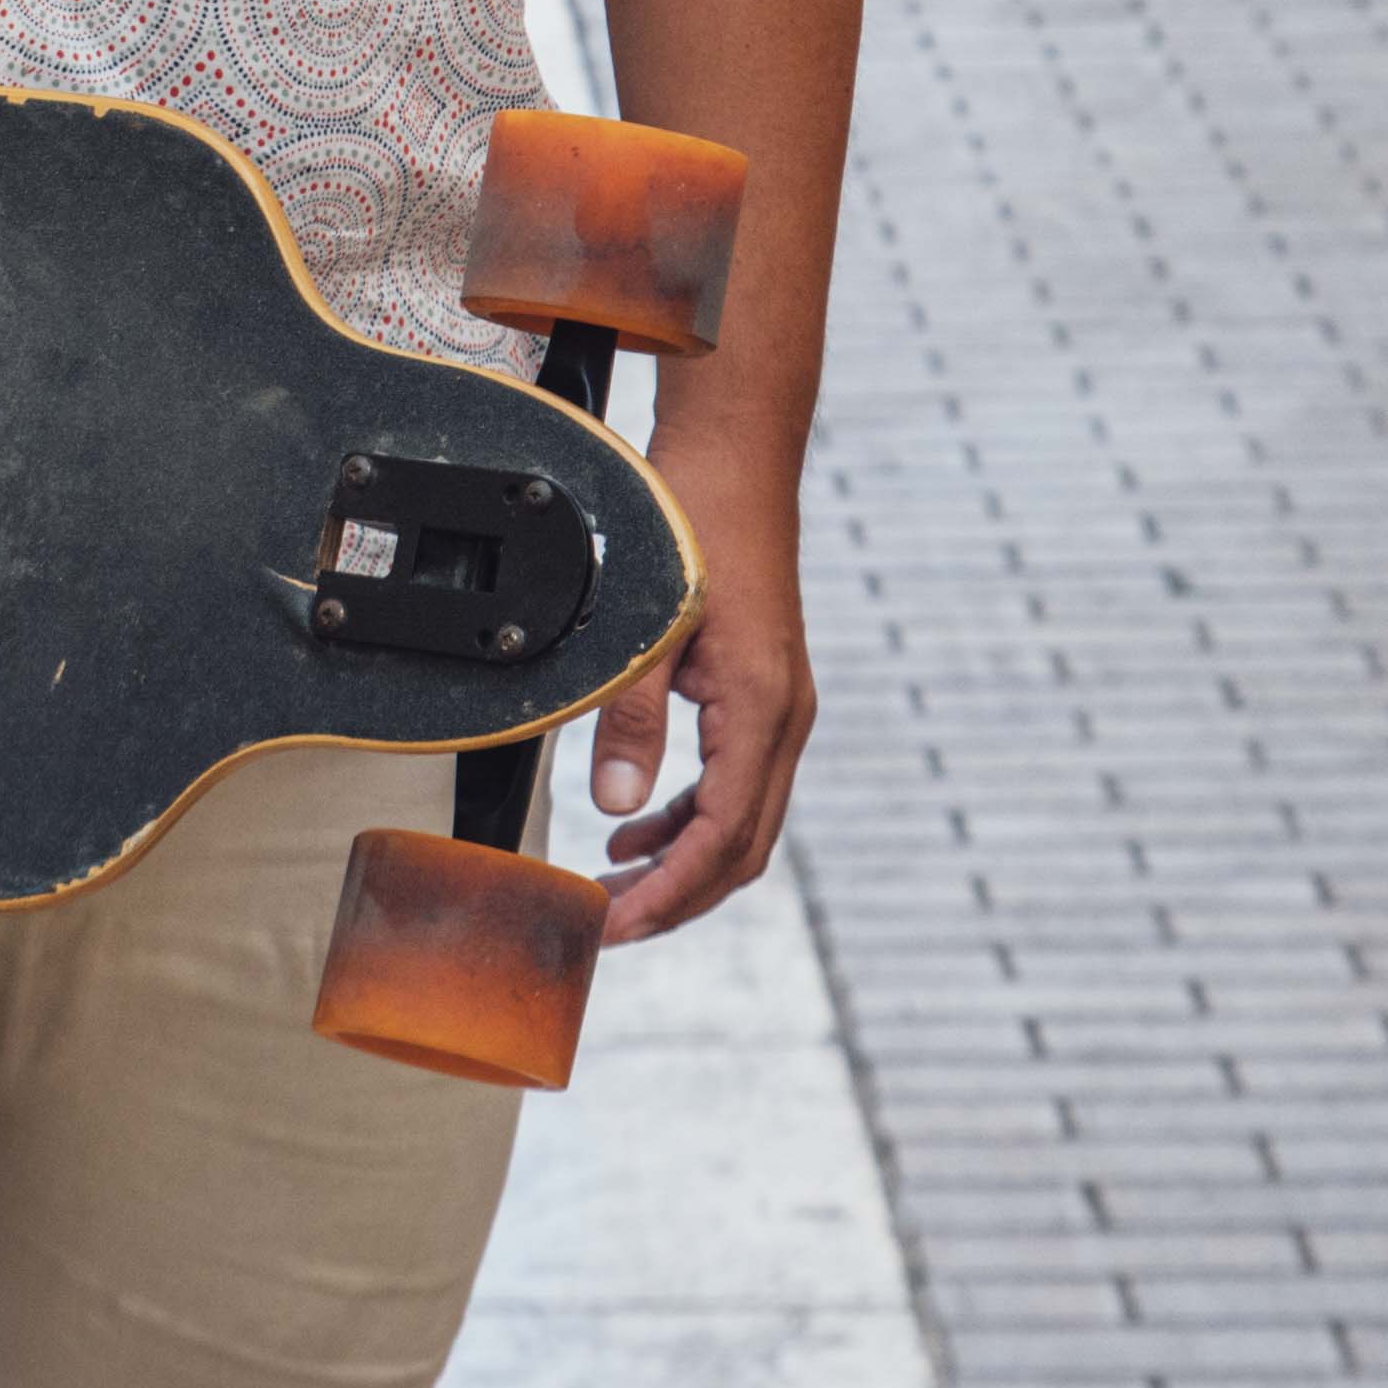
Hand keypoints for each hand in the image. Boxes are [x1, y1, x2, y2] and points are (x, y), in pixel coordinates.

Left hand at [582, 432, 812, 942]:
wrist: (734, 458)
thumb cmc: (694, 526)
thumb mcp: (648, 626)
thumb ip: (631, 720)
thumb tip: (616, 811)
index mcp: (761, 711)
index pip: (721, 842)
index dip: (667, 897)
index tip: (612, 929)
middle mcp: (783, 719)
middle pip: (740, 850)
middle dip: (675, 898)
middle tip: (604, 928)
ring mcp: (779, 707)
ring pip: (740, 822)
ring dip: (681, 863)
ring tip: (611, 886)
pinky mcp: (761, 692)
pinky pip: (732, 782)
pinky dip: (688, 818)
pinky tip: (636, 826)